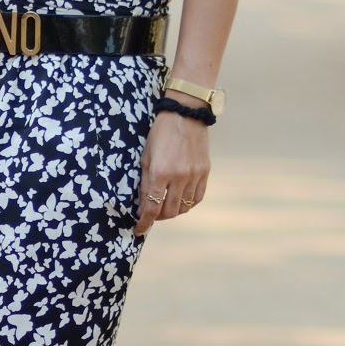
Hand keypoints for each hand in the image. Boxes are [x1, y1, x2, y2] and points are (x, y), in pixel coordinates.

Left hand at [132, 106, 210, 236]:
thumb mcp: (146, 157)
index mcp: (160, 172)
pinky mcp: (205, 172)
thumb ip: (145, 183)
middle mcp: (179, 177)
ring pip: (184, 207)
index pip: (152, 208)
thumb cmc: (161, 134)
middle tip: (152, 215)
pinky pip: (197, 198)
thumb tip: (143, 205)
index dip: (145, 222)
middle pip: (169, 211)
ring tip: (166, 206)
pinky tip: (181, 200)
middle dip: (158, 218)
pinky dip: (188, 204)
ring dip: (173, 211)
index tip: (139, 230)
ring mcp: (194, 175)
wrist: (185, 115)